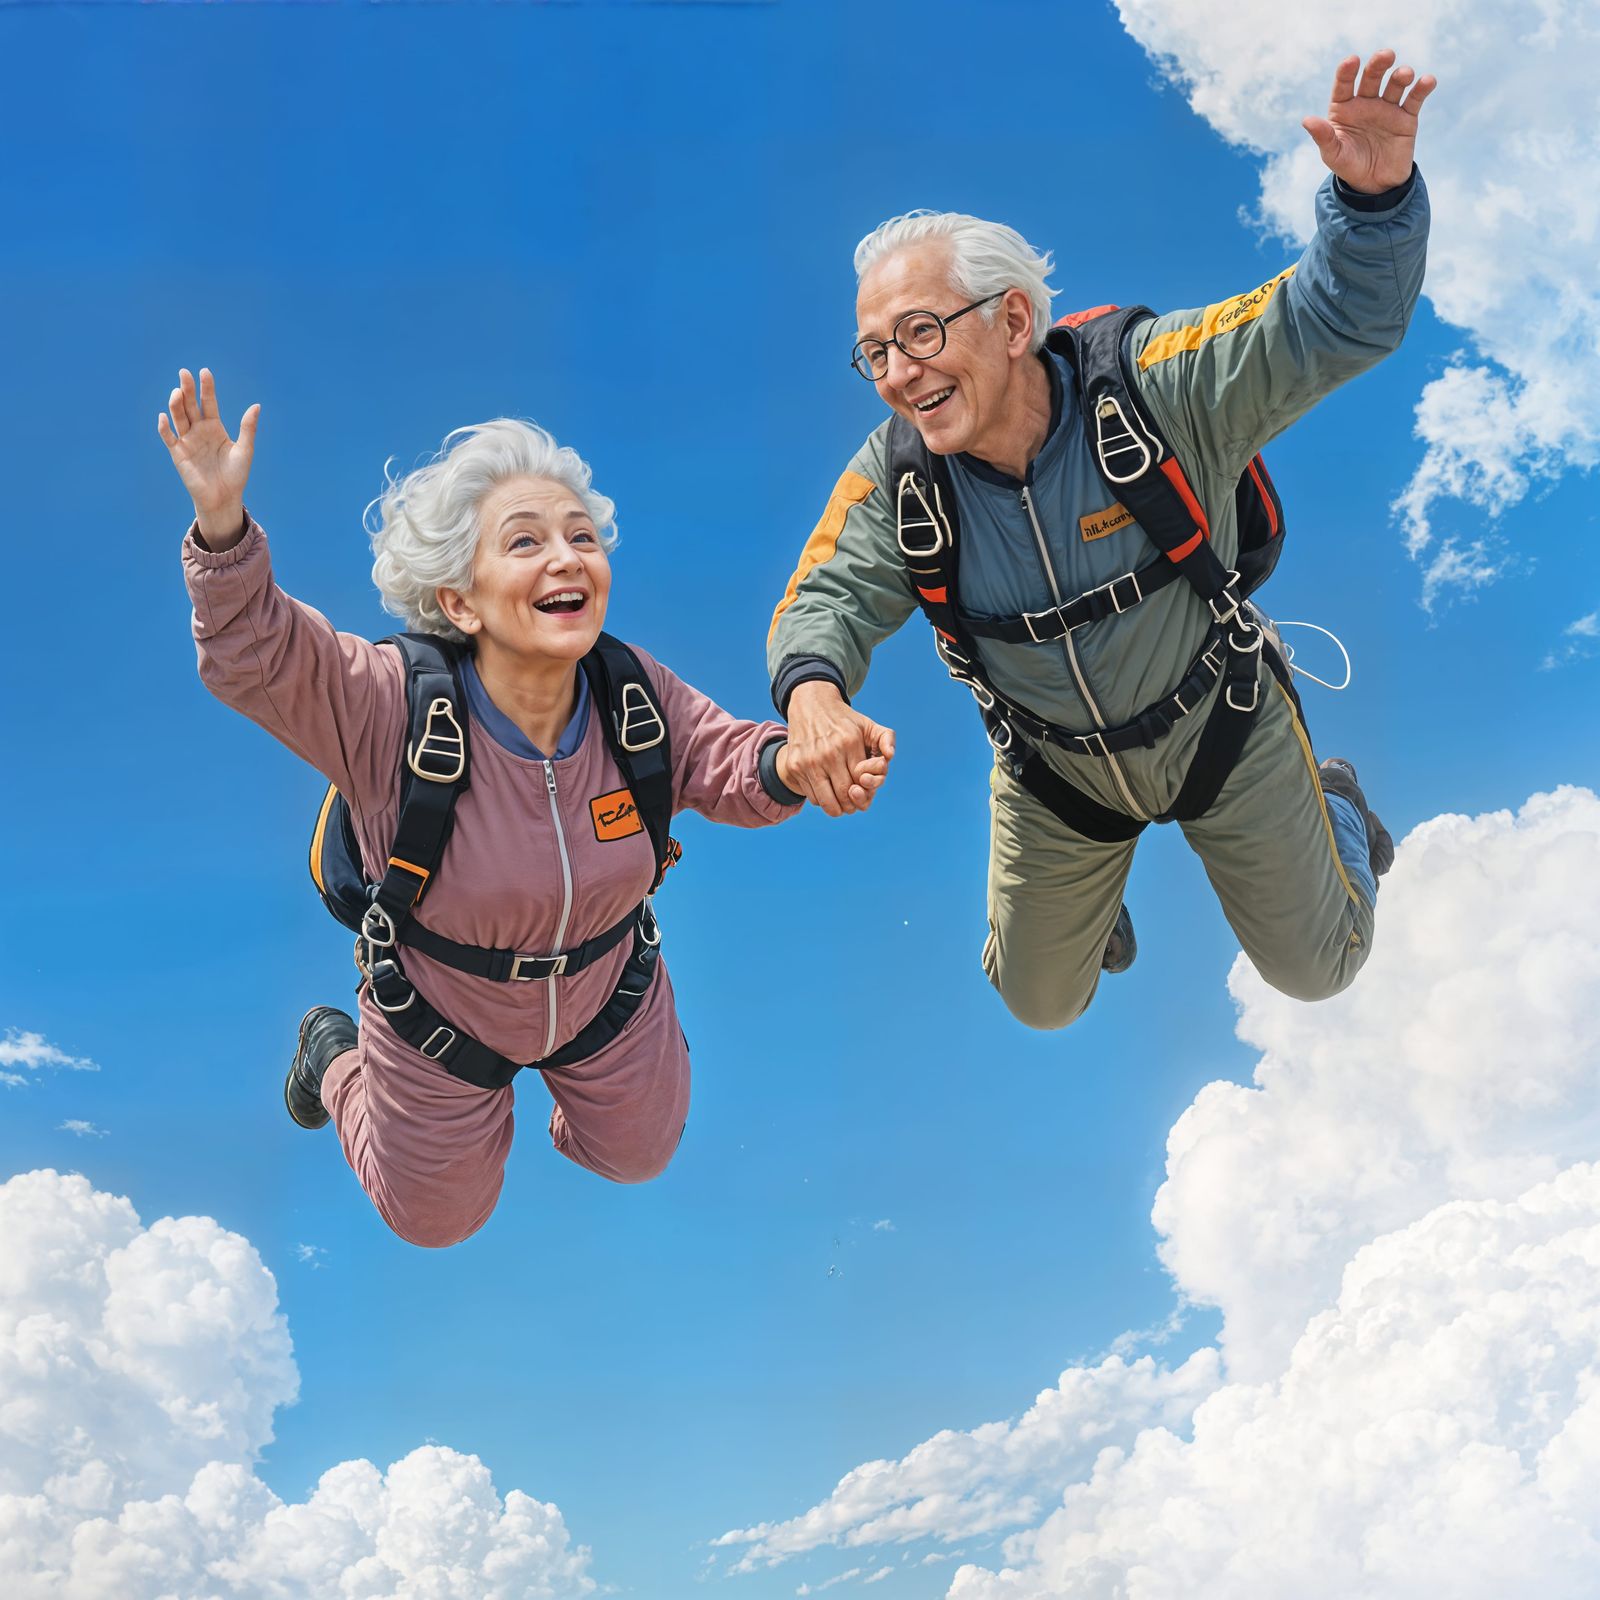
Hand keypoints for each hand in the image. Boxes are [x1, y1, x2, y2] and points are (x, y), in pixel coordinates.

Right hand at [157, 367, 259, 550]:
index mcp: (214, 426)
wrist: (224, 497)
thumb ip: (248, 428)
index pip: (209, 402)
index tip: (204, 372)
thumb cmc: (236, 474)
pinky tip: (164, 417)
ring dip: (176, 404)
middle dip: (188, 389)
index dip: (207, 387)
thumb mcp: (245, 450)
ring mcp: (187, 440)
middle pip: (191, 405)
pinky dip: (165, 428)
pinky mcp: (178, 453)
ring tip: (177, 392)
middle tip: (184, 373)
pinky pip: (169, 438)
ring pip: (179, 418)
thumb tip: (257, 405)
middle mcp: (199, 430)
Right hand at [783, 679, 895, 817]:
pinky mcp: (794, 766)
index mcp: (849, 743)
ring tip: (840, 804)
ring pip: (826, 801)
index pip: (861, 783)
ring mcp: (809, 760)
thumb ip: (886, 738)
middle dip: (852, 805)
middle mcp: (828, 753)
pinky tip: (826, 791)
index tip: (863, 793)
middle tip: (852, 805)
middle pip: (844, 795)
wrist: (810, 705)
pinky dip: (821, 800)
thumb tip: (890, 756)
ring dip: (836, 809)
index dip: (865, 794)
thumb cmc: (843, 720)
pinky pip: (811, 796)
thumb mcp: (868, 724)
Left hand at [1302, 50, 1435, 194]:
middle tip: (1386, 56)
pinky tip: (1428, 81)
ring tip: (1404, 75)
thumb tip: (1306, 120)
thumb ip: (1323, 137)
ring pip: (1395, 84)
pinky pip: (1415, 98)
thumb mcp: (1333, 155)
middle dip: (1378, 65)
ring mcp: (1387, 108)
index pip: (1344, 85)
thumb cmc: (1349, 167)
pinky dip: (1422, 88)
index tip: (1351, 61)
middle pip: (1372, 77)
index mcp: (1344, 108)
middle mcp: (1366, 103)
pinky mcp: (1407, 117)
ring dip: (1401, 76)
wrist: (1374, 185)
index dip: (1347, 72)